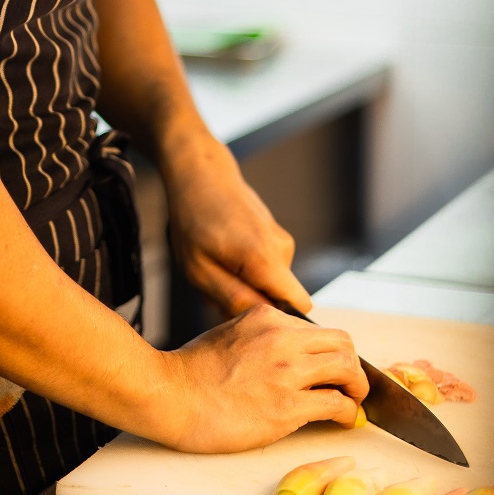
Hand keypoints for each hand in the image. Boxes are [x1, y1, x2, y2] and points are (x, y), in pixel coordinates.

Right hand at [161, 303, 367, 452]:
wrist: (170, 397)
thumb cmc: (191, 372)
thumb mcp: (230, 333)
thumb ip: (261, 336)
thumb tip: (290, 352)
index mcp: (267, 319)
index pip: (318, 330)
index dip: (332, 352)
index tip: (333, 370)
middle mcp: (281, 339)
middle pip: (343, 344)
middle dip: (353, 366)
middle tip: (351, 386)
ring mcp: (286, 372)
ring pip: (348, 369)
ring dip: (357, 388)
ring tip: (352, 402)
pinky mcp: (286, 406)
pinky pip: (336, 404)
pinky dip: (348, 413)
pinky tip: (342, 420)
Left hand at [162, 132, 310, 314]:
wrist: (201, 172)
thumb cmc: (193, 219)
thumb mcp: (198, 268)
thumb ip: (232, 298)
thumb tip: (262, 322)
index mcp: (265, 259)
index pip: (300, 306)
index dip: (278, 320)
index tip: (249, 320)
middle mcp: (283, 250)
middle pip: (281, 299)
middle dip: (252, 303)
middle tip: (216, 289)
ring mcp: (282, 241)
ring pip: (270, 284)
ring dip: (244, 284)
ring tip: (215, 266)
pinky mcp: (276, 236)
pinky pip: (266, 268)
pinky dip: (246, 270)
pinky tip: (223, 253)